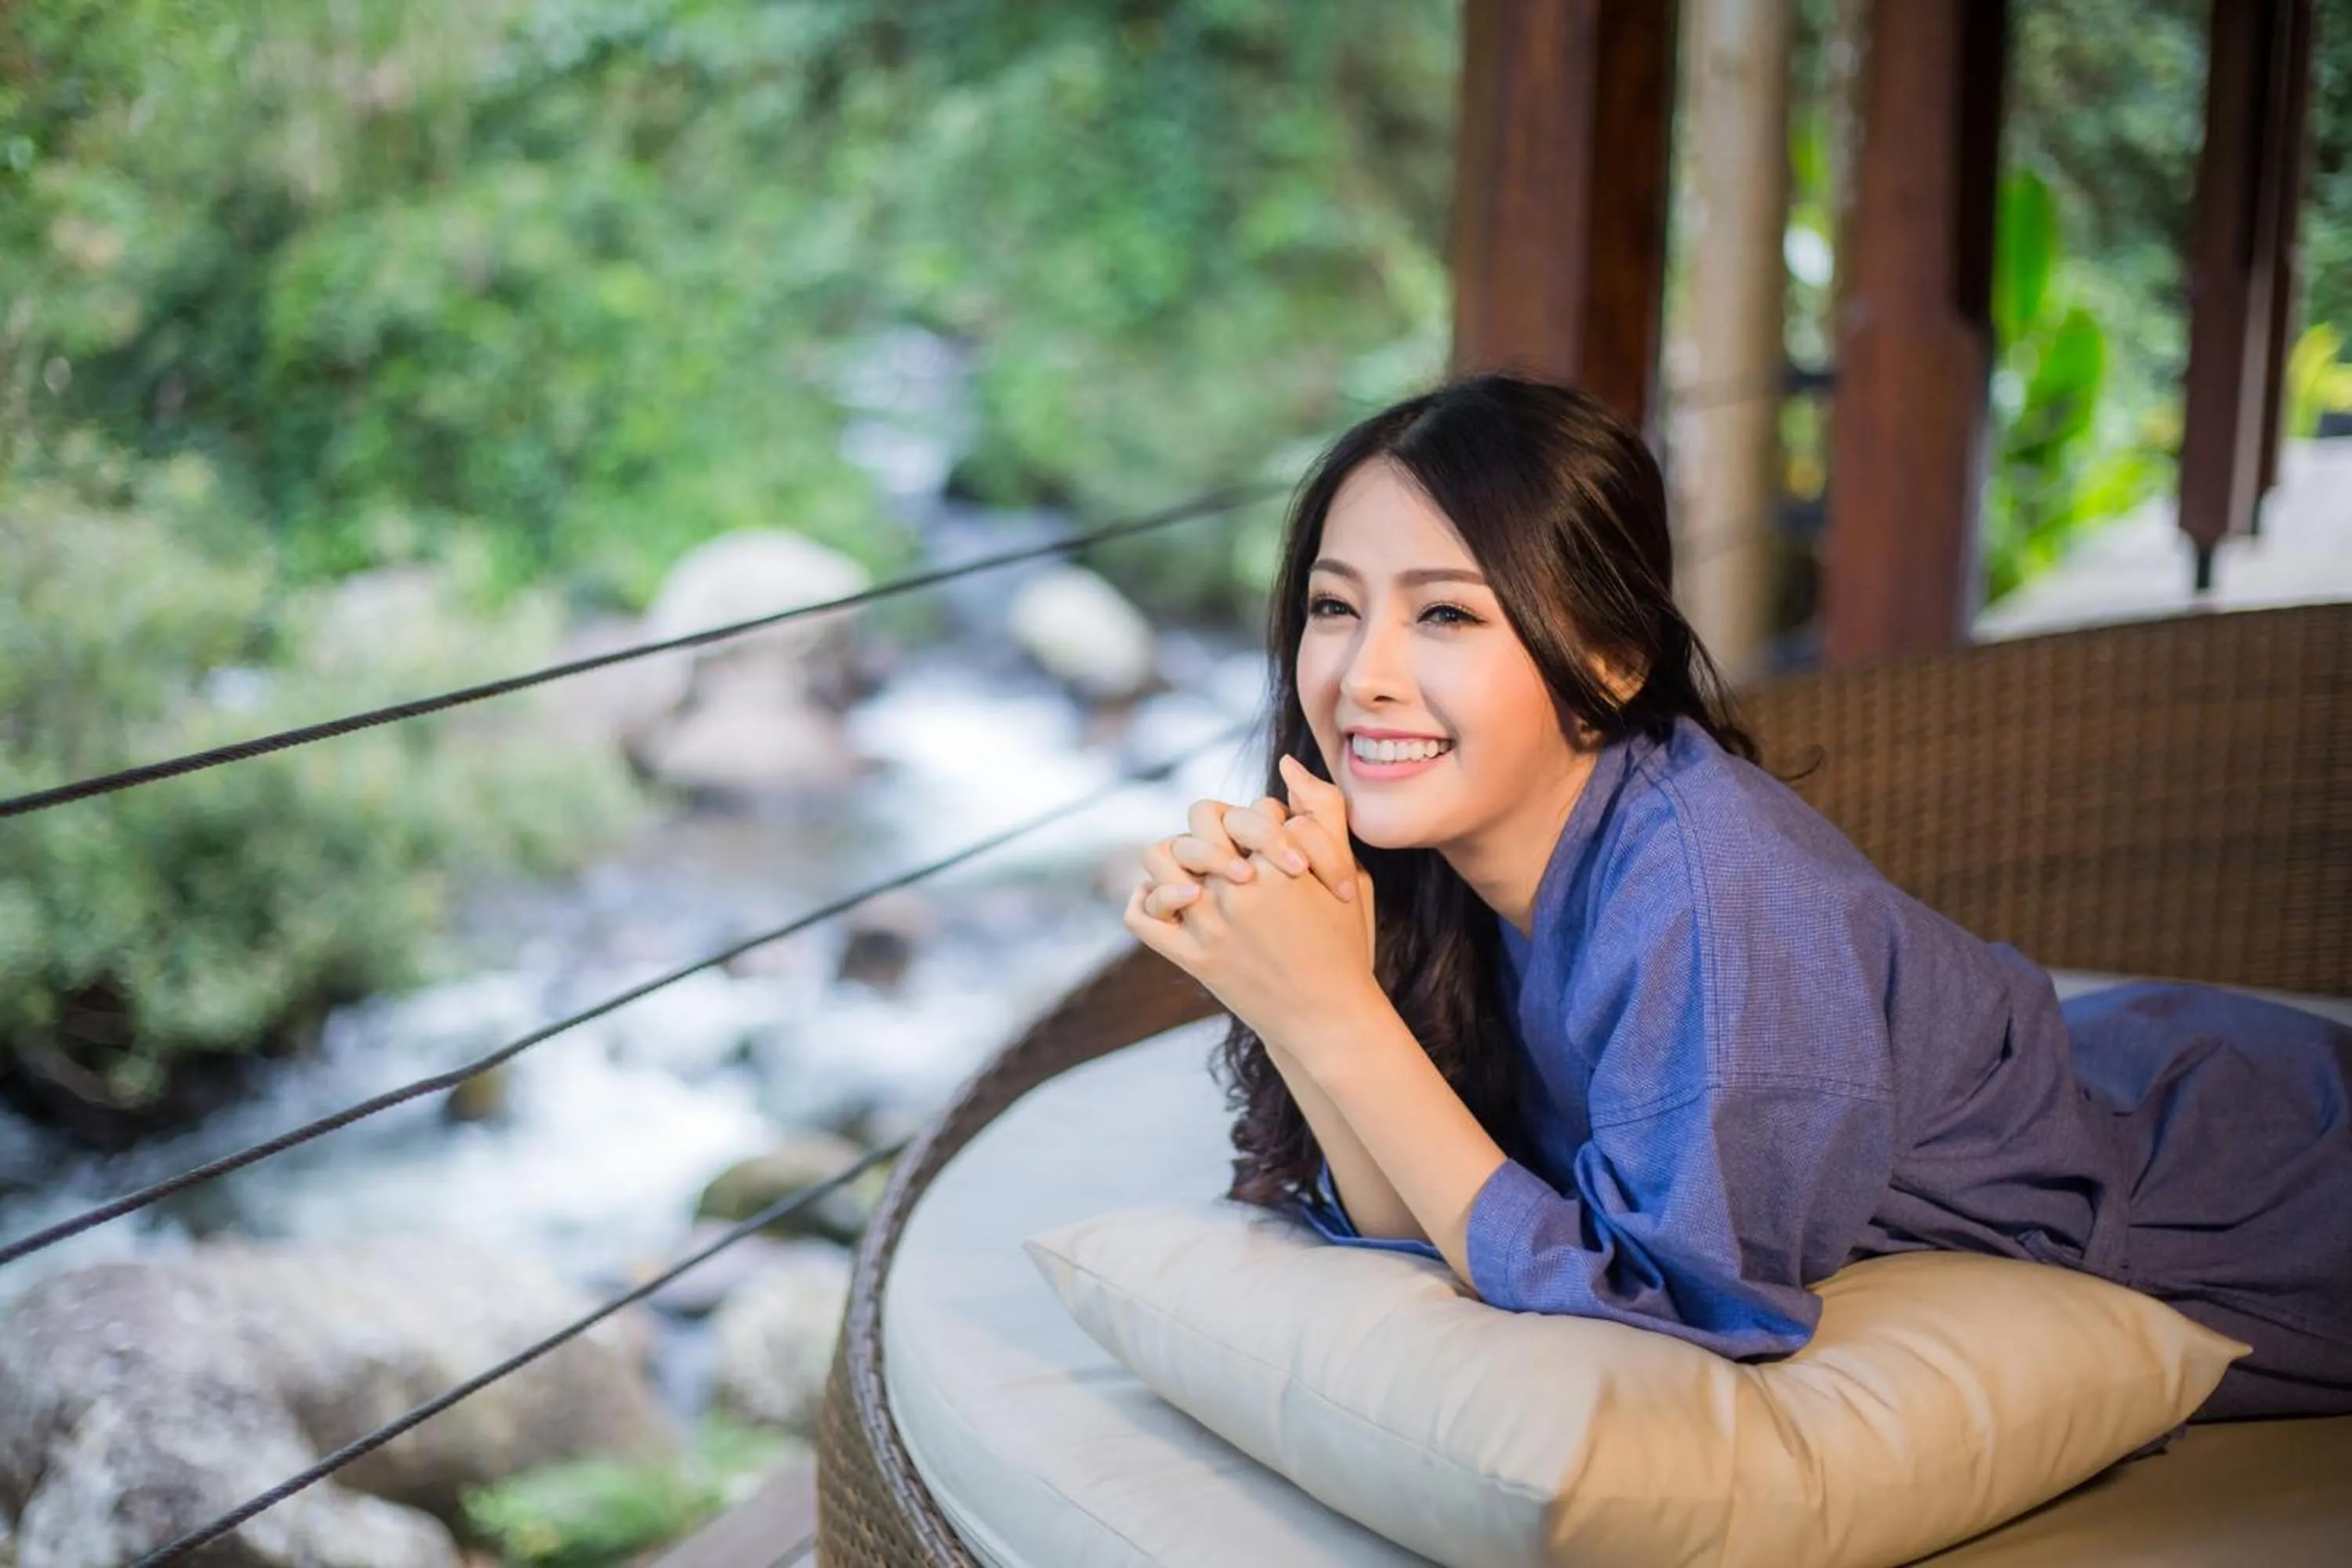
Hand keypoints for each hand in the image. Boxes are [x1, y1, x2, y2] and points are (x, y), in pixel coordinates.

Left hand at [1125, 757, 1382, 1048]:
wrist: (1328, 1019)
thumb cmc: (1345, 943)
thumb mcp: (1348, 872)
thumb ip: (1324, 812)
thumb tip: (1286, 764)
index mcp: (1280, 866)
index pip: (1253, 811)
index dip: (1265, 824)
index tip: (1278, 850)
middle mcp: (1239, 891)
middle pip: (1202, 822)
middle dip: (1218, 828)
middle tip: (1236, 853)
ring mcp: (1210, 925)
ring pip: (1160, 859)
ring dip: (1176, 856)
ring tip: (1200, 870)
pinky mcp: (1191, 958)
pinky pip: (1142, 917)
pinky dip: (1146, 900)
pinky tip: (1171, 898)